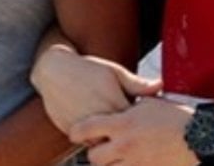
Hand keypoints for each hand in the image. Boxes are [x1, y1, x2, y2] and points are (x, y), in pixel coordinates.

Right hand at [31, 46, 161, 133]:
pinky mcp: (71, 131)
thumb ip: (138, 85)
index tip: (144, 121)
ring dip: (110, 139)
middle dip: (128, 135)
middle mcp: (101, 116)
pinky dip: (94, 139)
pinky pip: (88, 143)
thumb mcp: (114, 72)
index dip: (142, 123)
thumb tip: (161, 86)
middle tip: (133, 131)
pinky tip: (98, 129)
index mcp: (116, 102)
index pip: (138, 123)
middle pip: (123, 137)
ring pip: (105, 144)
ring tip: (114, 130)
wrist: (53, 70)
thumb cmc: (86, 69)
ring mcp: (85, 126)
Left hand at [71, 97, 195, 165]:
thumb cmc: (177, 116)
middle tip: (98, 149)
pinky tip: (128, 162)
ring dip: (108, 165)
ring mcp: (136, 163)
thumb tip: (119, 103)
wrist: (201, 136)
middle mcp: (125, 145)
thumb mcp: (150, 103)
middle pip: (94, 156)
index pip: (87, 128)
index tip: (74, 133)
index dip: (76, 132)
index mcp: (123, 123)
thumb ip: (129, 105)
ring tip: (112, 159)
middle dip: (94, 153)